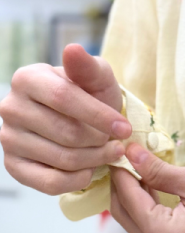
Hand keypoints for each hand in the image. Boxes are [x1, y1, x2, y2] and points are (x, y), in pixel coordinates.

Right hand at [0, 44, 131, 194]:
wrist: (80, 122)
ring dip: (95, 161)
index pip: (64, 98)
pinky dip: (78, 180)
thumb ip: (88, 67)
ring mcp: (8, 138)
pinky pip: (51, 183)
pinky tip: (90, 169)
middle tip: (117, 144)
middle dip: (100, 142)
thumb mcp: (97, 78)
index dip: (99, 116)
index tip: (125, 129)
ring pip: (62, 160)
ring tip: (108, 153)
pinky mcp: (14, 166)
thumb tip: (73, 50)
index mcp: (27, 79)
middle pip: (66, 133)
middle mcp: (10, 107)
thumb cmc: (90, 97)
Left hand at [110, 143, 184, 232]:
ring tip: (137, 167)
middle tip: (124, 157)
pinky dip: (145, 208)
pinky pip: (148, 229)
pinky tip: (150, 186)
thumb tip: (131, 153)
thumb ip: (158, 170)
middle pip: (123, 214)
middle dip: (121, 184)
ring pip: (133, 222)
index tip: (118, 148)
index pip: (129, 198)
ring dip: (132, 196)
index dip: (121, 171)